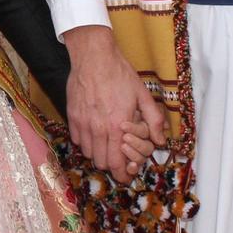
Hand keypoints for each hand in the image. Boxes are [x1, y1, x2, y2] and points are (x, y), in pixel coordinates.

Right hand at [64, 25, 165, 181]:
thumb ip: (153, 120)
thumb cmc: (119, 73)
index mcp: (117, 126)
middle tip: (118, 158)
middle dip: (112, 165)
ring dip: (98, 153)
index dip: (122, 175)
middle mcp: (98, 129)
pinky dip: (86, 142)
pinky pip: (77, 140)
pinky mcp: (72, 117)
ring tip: (107, 144)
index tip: (126, 175)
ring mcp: (83, 124)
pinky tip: (94, 133)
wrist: (93, 57)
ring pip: (88, 153)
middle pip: (101, 162)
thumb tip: (159, 140)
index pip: (117, 164)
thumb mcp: (143, 94)